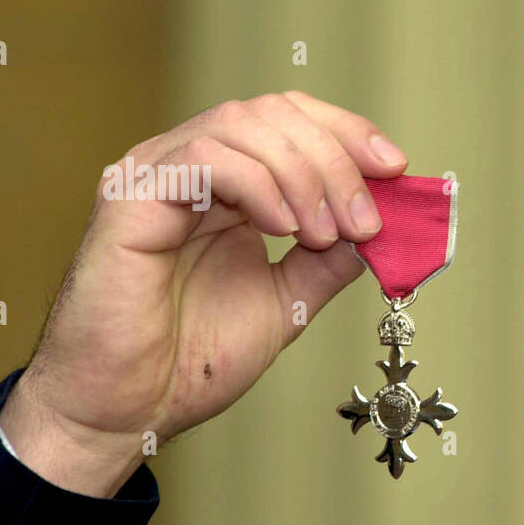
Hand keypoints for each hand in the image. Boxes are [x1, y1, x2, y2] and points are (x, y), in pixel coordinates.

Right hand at [0, 91, 405, 495]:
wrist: (129, 411)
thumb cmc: (191, 361)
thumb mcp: (288, 299)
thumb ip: (330, 259)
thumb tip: (385, 227)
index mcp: (224, 184)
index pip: (289, 119)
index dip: (347, 133)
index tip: (395, 168)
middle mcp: (187, 168)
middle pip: (273, 113)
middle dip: (337, 159)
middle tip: (366, 221)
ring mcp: (154, 176)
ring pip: (241, 125)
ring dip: (304, 174)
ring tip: (325, 233)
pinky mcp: (130, 199)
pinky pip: (203, 159)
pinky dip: (259, 185)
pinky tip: (284, 229)